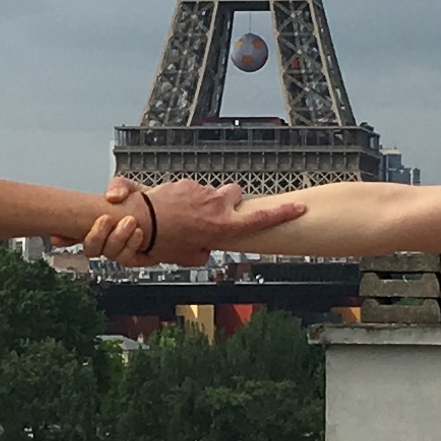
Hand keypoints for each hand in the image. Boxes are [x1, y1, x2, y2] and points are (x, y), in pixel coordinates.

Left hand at [86, 178, 304, 265]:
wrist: (140, 222)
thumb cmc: (163, 243)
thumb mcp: (188, 257)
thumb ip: (203, 251)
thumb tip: (205, 247)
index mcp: (224, 227)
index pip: (262, 218)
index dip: (283, 213)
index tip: (300, 207)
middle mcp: (217, 206)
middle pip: (236, 194)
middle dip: (230, 200)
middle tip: (218, 211)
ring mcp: (202, 192)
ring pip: (211, 192)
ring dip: (203, 201)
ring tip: (183, 215)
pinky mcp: (185, 183)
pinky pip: (191, 189)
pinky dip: (184, 198)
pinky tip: (170, 209)